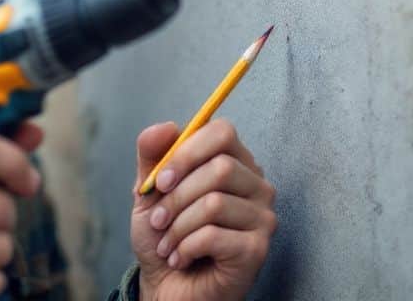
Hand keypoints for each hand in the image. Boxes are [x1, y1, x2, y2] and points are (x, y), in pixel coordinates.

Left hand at [130, 120, 276, 300]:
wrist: (167, 286)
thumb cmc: (164, 234)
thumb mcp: (149, 191)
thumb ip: (152, 156)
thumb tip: (165, 126)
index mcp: (235, 163)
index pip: (222, 132)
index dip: (186, 152)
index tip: (160, 180)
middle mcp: (257, 186)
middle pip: (219, 168)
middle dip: (176, 197)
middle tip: (157, 220)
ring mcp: (263, 218)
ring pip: (214, 204)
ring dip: (177, 226)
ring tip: (167, 243)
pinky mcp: (257, 249)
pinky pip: (214, 235)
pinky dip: (185, 247)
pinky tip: (180, 257)